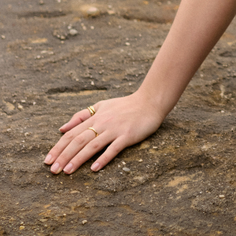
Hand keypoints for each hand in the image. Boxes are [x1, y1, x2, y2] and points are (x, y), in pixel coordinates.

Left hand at [44, 91, 164, 174]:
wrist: (150, 101)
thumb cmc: (126, 105)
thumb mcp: (102, 105)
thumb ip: (82, 115)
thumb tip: (62, 128)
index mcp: (96, 117)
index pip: (72, 133)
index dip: (58, 147)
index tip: (47, 160)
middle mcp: (103, 123)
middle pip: (79, 140)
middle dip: (64, 156)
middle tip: (53, 171)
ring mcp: (115, 129)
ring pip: (92, 145)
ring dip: (78, 159)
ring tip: (67, 172)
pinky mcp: (127, 135)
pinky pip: (113, 148)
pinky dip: (103, 158)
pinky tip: (94, 168)